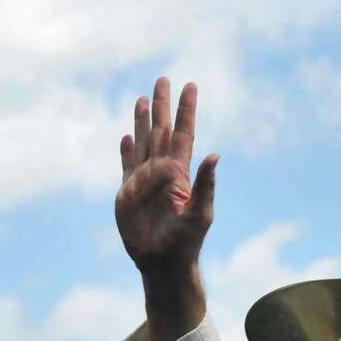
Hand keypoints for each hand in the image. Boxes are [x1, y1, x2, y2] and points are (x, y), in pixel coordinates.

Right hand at [116, 77, 216, 274]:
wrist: (163, 261)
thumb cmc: (186, 241)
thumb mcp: (200, 213)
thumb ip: (205, 184)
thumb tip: (215, 155)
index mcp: (181, 173)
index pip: (184, 134)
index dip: (186, 111)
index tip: (190, 86)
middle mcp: (163, 172)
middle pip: (161, 131)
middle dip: (163, 106)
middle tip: (163, 79)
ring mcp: (145, 180)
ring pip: (143, 142)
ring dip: (143, 121)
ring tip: (143, 100)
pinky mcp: (127, 193)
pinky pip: (127, 165)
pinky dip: (126, 150)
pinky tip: (127, 137)